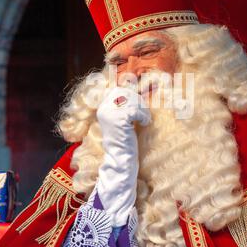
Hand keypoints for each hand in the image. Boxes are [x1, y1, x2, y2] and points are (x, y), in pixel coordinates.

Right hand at [96, 87, 150, 226]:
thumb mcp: (123, 119)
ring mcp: (110, 114)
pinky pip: (136, 110)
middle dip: (138, 101)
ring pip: (133, 100)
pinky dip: (144, 116)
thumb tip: (136, 86)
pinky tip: (144, 123)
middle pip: (126, 92)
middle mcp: (103, 108)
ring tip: (143, 119)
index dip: (131, 94)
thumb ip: (125, 105)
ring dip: (142, 109)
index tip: (138, 107)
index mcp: (102, 106)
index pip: (118, 88)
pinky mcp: (119, 121)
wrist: (121, 160)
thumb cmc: (125, 140)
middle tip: (142, 114)